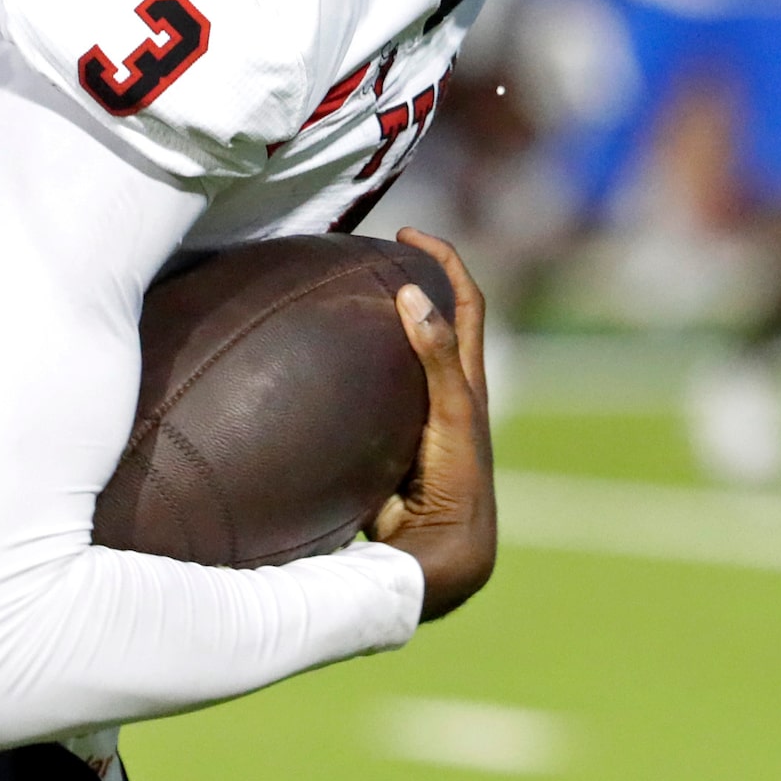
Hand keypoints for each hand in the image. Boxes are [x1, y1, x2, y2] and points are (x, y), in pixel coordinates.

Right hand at [369, 227, 496, 622]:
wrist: (438, 548)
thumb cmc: (456, 481)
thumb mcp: (452, 413)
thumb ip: (437, 357)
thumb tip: (414, 292)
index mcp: (468, 378)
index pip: (465, 301)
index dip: (444, 259)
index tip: (408, 232)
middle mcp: (445, 389)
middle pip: (435, 318)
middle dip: (411, 279)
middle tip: (369, 255)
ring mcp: (414, 413)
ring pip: (400, 353)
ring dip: (380, 322)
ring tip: (337, 299)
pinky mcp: (387, 437)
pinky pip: (367, 390)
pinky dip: (348, 367)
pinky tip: (312, 366)